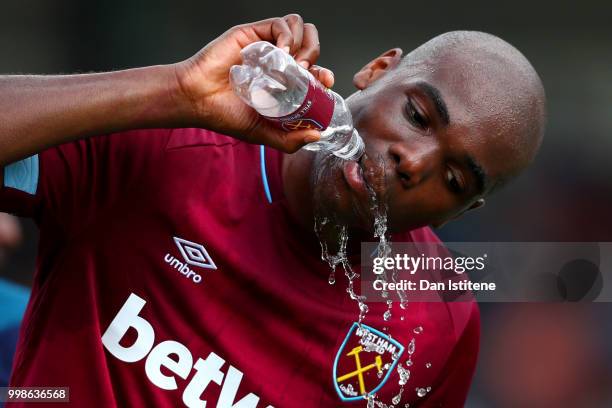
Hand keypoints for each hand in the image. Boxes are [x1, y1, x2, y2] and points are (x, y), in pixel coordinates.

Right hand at [173, 14, 334, 152]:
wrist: (198, 99)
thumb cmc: (225, 115)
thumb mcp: (263, 133)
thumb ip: (288, 140)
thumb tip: (317, 135)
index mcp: (283, 82)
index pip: (314, 70)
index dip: (324, 73)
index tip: (325, 82)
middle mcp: (277, 62)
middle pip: (311, 45)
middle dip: (317, 57)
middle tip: (308, 74)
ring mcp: (266, 46)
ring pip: (301, 29)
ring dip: (305, 44)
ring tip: (294, 63)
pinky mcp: (254, 33)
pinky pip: (282, 23)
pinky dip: (288, 35)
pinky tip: (282, 52)